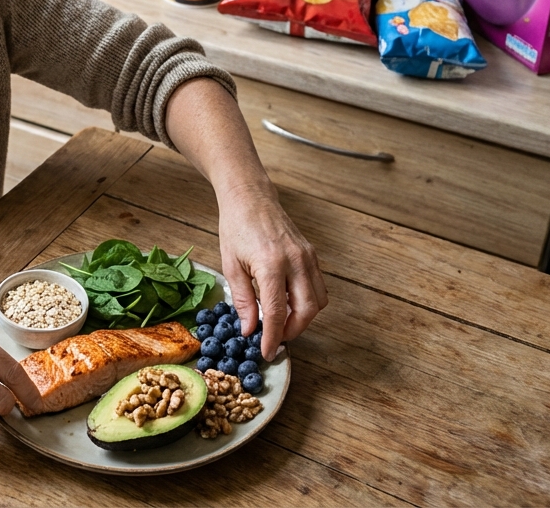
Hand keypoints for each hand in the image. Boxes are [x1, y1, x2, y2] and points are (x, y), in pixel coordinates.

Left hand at [218, 187, 327, 360]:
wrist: (250, 198)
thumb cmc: (236, 228)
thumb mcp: (230, 265)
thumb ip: (242, 299)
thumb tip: (250, 329)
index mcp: (271, 264)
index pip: (276, 311)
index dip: (272, 336)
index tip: (266, 351)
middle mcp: (296, 261)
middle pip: (306, 310)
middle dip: (293, 331)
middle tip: (275, 339)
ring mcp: (308, 256)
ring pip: (318, 301)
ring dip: (303, 318)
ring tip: (281, 322)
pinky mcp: (312, 254)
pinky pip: (318, 286)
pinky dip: (307, 301)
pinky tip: (287, 303)